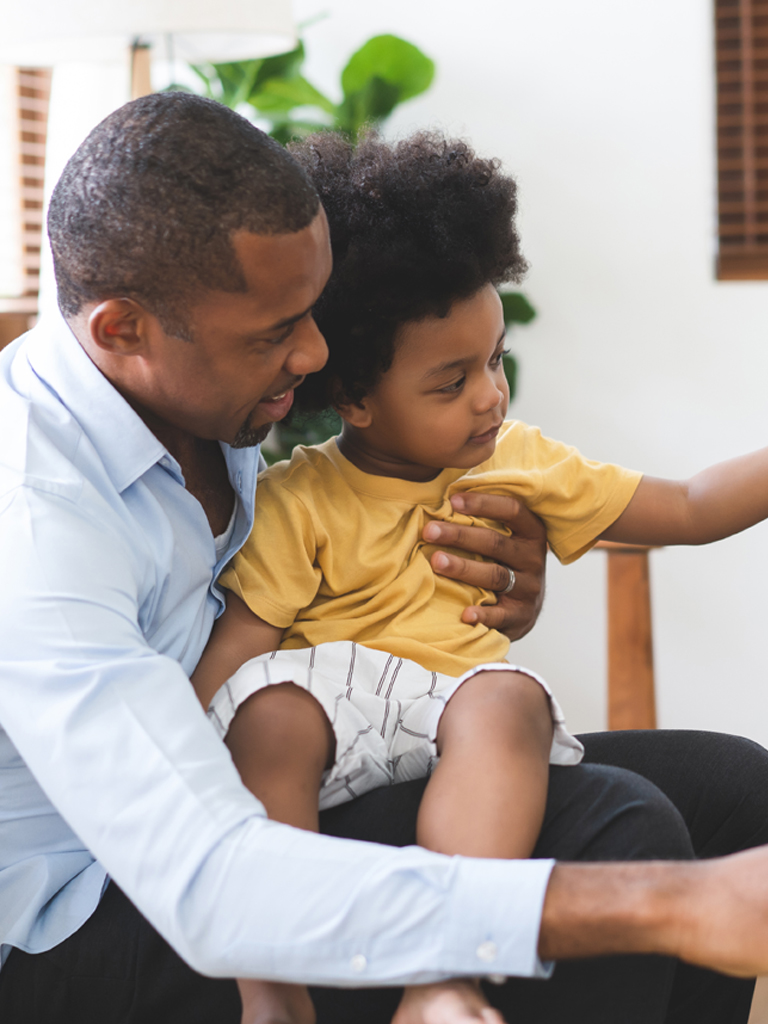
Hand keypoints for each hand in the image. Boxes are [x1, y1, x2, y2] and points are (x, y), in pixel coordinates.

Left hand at [423, 492, 546, 641]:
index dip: (484, 503)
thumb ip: (486, 521)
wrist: (525, 610)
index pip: (512, 510)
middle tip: (429, 530)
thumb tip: (446, 494)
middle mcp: (534, 559)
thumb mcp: (506, 540)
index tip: (453, 500)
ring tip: (436, 561)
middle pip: (496, 543)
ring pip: (494, 575)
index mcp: (532, 533)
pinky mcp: (522, 616)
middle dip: (460, 535)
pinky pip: (501, 615)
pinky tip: (464, 614)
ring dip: (463, 567)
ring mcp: (530, 589)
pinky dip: (483, 615)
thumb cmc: (505, 564)